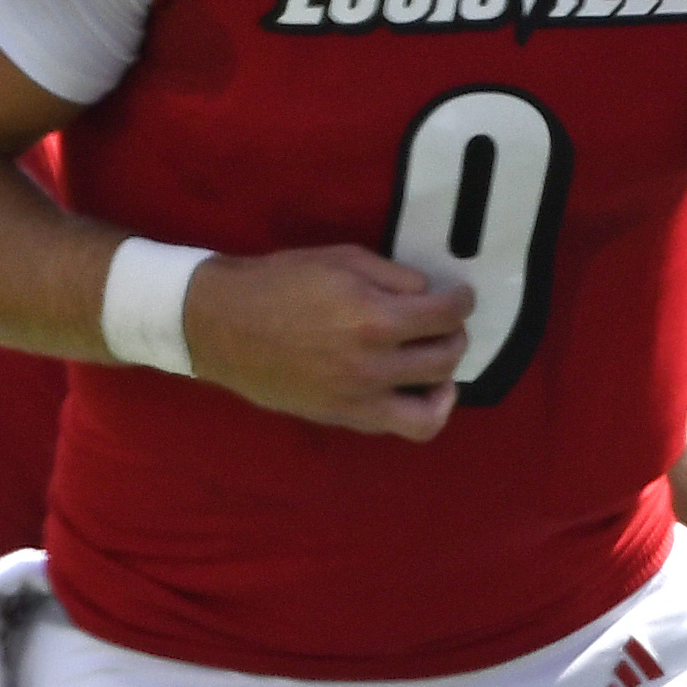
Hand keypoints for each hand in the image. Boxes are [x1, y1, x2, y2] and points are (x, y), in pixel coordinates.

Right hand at [183, 245, 469, 441]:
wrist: (223, 325)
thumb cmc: (280, 283)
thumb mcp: (340, 259)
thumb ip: (393, 277)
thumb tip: (430, 295)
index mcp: (373, 317)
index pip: (445, 315)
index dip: (462, 301)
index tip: (460, 296)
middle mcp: (372, 364)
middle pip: (446, 357)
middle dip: (455, 334)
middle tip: (445, 323)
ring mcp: (359, 398)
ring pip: (434, 406)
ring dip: (447, 379)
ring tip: (437, 362)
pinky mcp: (345, 418)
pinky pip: (404, 427)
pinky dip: (425, 411)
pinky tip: (419, 391)